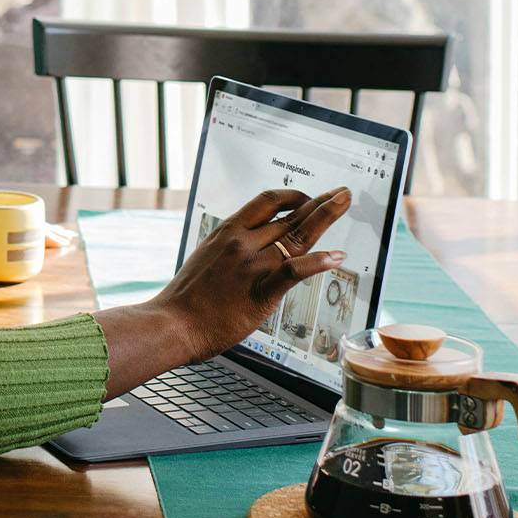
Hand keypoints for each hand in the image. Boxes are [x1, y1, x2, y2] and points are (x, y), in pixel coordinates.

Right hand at [148, 185, 351, 367]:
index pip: (267, 201)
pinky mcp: (261, 292)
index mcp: (228, 231)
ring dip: (326, 218)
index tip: (310, 197)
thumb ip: (230, 246)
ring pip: (296, 236)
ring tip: (344, 204)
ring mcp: (252, 265)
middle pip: (290, 215)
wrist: (173, 323)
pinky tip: (336, 256)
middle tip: (342, 193)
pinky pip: (294, 271)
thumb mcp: (207, 256)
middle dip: (320, 202)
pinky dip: (318, 262)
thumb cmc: (187, 297)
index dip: (294, 196)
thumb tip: (250, 243)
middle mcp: (242, 241)